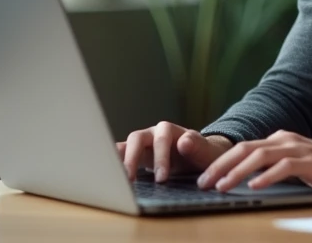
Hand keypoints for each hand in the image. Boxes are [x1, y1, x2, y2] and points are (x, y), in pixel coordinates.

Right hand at [117, 122, 232, 182]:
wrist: (200, 156)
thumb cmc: (203, 153)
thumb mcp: (206, 151)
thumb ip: (197, 146)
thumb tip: (183, 142)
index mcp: (171, 130)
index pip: (162, 138)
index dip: (160, 157)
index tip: (162, 178)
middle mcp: (153, 134)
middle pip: (137, 138)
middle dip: (134, 159)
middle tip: (132, 180)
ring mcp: (142, 144)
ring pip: (125, 146)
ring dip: (119, 160)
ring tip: (114, 179)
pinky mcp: (135, 155)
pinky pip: (120, 155)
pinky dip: (112, 162)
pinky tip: (105, 174)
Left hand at [195, 130, 311, 192]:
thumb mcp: (292, 166)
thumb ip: (271, 167)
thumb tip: (242, 182)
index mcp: (278, 140)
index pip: (243, 148)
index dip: (220, 162)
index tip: (202, 178)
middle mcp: (285, 140)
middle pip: (246, 149)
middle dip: (221, 165)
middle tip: (202, 182)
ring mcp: (298, 149)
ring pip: (261, 156)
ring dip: (238, 171)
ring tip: (222, 186)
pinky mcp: (311, 161)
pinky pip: (284, 167)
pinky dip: (267, 176)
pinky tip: (255, 187)